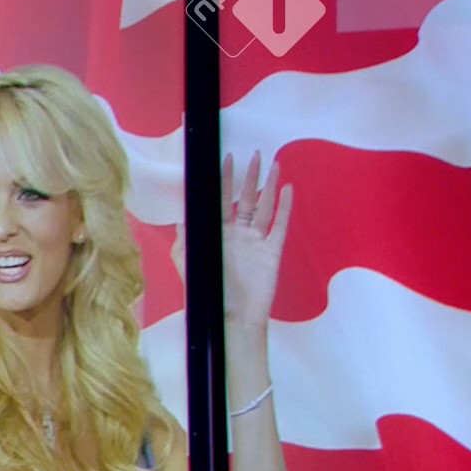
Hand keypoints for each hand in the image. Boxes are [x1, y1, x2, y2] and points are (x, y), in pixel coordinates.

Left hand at [168, 152, 292, 332]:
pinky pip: (280, 225)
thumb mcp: (188, 259)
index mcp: (215, 234)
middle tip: (256, 154)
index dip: (223, 181)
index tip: (226, 159)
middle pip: (244, 199)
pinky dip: (285, 207)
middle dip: (249, 177)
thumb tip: (182, 213)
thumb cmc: (206, 290)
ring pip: (264, 207)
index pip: (220, 200)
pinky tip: (288, 189)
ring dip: (269, 186)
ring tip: (275, 164)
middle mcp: (236, 234)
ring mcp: (255, 242)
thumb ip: (185, 235)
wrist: (231, 316)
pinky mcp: (272, 251)